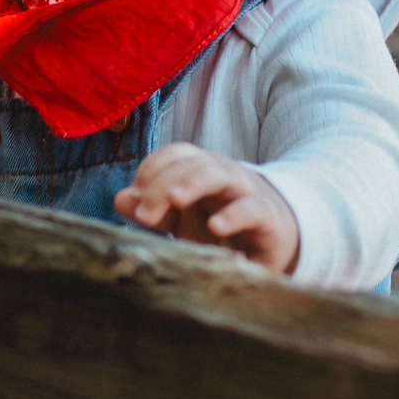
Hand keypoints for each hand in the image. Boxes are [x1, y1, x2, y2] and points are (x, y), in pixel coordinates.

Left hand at [115, 143, 298, 273]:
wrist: (277, 244)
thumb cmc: (222, 229)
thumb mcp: (183, 222)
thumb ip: (153, 210)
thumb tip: (122, 198)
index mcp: (200, 171)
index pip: (174, 154)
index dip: (151, 170)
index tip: (133, 201)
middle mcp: (222, 175)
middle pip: (191, 161)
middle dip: (163, 182)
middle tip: (145, 214)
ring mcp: (245, 192)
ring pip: (219, 173)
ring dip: (193, 182)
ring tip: (175, 199)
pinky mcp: (268, 219)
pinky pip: (252, 209)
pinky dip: (234, 215)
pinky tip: (216, 226)